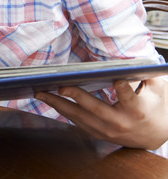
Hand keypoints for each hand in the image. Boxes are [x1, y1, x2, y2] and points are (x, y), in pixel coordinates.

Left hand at [35, 77, 167, 149]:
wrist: (154, 136)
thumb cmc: (155, 107)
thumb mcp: (157, 90)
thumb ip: (144, 75)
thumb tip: (130, 59)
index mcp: (137, 110)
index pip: (129, 97)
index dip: (123, 88)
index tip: (116, 79)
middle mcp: (120, 122)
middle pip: (95, 108)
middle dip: (76, 95)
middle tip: (60, 85)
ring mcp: (107, 130)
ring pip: (79, 117)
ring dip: (58, 104)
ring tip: (41, 92)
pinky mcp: (97, 133)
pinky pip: (76, 121)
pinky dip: (61, 110)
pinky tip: (48, 100)